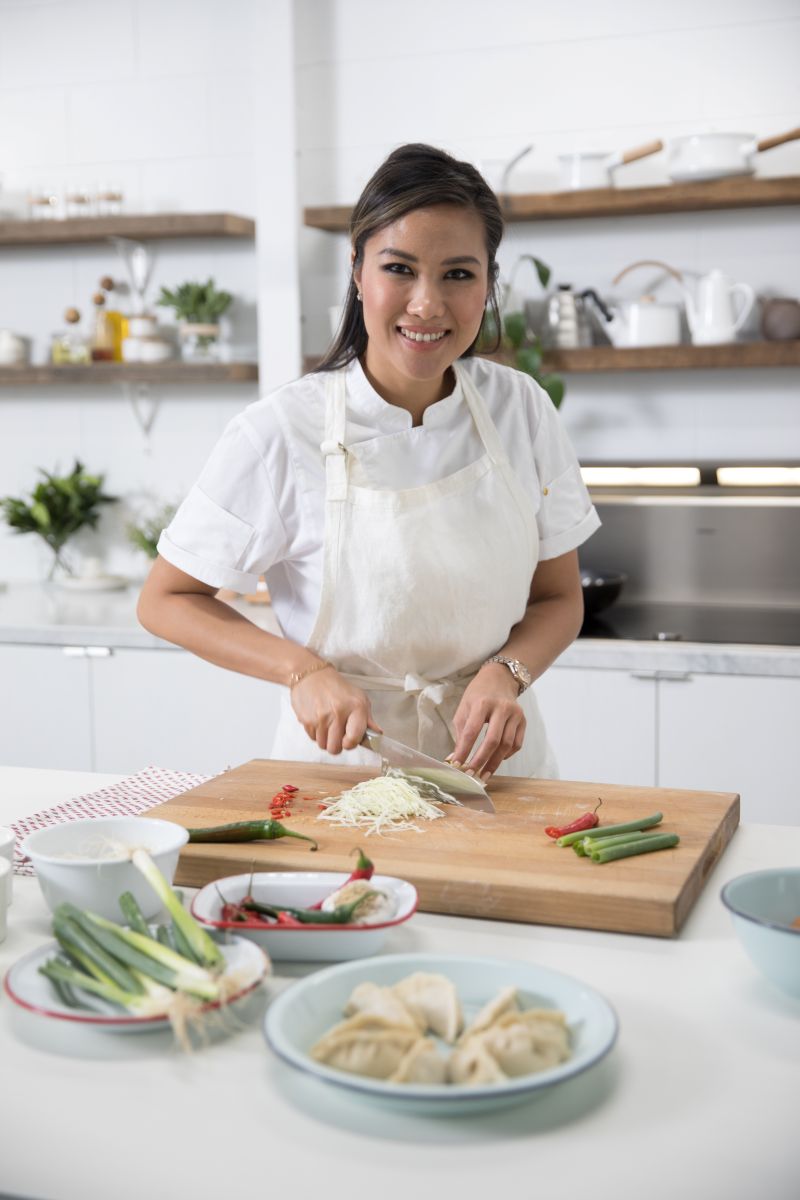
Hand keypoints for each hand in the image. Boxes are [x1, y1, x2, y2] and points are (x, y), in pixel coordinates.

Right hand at [290, 666, 380, 754]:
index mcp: (356, 708)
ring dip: (325, 739)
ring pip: (323, 745)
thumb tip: (377, 734)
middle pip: (336, 748)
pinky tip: (318, 720)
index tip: (348, 739)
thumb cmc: (336, 687)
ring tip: (327, 724)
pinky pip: (312, 738)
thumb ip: (368, 719)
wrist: (311, 675)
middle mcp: (339, 713)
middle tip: (337, 733)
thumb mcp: (358, 698)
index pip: (354, 739)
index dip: (350, 743)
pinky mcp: (306, 720)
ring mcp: (321, 718)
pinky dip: (316, 733)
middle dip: (336, 743)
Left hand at [448, 664, 525, 781]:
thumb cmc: (478, 694)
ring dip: (494, 762)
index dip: (464, 750)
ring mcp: (515, 714)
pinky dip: (506, 755)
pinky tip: (496, 760)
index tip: (457, 765)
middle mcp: (501, 708)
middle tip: (472, 775)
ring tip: (483, 774)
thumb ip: (461, 732)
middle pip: (493, 740)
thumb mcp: (464, 707)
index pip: (472, 731)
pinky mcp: (523, 721)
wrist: (500, 679)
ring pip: (506, 745)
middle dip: (481, 761)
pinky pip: (517, 744)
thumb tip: (456, 757)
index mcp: (482, 703)